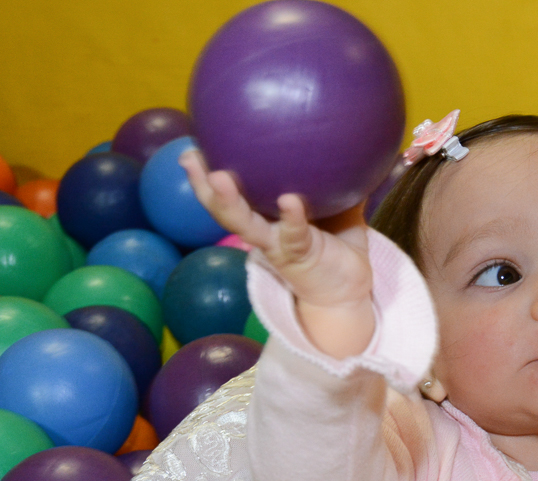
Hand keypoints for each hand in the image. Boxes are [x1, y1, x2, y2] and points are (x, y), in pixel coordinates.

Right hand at [180, 148, 374, 356]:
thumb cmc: (339, 242)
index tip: (190, 145)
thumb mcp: (337, 203)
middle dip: (202, 185)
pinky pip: (293, 235)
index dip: (207, 172)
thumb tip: (342, 136)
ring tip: (219, 177)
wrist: (349, 288)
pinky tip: (289, 200)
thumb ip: (333, 174)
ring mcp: (277, 245)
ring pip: (245, 225)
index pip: (230, 191)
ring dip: (229, 202)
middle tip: (188, 157)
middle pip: (222, 209)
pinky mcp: (299, 256)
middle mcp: (263, 231)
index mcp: (264, 216)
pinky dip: (291, 218)